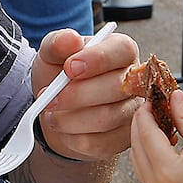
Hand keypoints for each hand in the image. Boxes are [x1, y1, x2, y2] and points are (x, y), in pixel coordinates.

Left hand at [33, 28, 139, 161]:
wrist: (55, 108)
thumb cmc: (59, 75)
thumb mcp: (51, 54)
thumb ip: (57, 43)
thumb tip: (70, 39)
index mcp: (121, 51)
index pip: (122, 50)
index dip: (97, 60)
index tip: (69, 68)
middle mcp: (134, 80)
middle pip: (116, 87)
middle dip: (76, 95)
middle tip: (48, 98)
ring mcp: (131, 112)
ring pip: (107, 118)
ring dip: (70, 119)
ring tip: (50, 113)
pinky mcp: (122, 139)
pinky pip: (100, 143)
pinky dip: (73, 138)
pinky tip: (63, 129)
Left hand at [130, 88, 182, 182]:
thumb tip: (173, 95)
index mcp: (166, 169)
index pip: (146, 132)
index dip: (146, 112)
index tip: (151, 99)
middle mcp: (154, 182)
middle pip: (135, 143)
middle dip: (142, 122)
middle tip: (153, 107)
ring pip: (135, 155)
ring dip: (142, 136)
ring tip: (159, 124)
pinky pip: (141, 166)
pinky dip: (145, 151)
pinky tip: (160, 141)